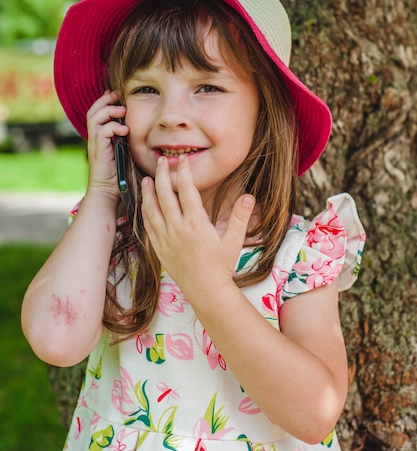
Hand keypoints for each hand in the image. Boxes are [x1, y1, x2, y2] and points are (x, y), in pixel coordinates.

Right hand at [86, 91, 127, 198]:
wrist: (107, 193)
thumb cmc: (118, 176)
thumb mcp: (124, 153)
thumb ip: (127, 140)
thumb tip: (139, 128)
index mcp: (99, 137)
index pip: (97, 112)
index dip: (105, 101)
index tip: (118, 95)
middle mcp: (94, 139)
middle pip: (92, 111)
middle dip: (105, 100)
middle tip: (118, 95)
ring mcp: (95, 144)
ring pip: (94, 117)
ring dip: (109, 111)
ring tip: (122, 111)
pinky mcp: (98, 151)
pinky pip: (102, 131)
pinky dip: (113, 127)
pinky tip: (125, 130)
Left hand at [141, 155, 254, 301]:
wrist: (206, 291)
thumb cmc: (221, 266)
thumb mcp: (234, 241)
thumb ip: (240, 217)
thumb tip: (249, 196)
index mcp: (196, 223)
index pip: (188, 191)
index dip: (184, 173)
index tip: (181, 160)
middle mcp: (178, 229)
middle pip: (166, 195)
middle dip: (163, 175)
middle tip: (161, 161)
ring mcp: (166, 239)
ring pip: (152, 210)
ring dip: (149, 193)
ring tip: (147, 180)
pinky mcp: (159, 249)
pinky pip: (148, 227)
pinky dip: (145, 213)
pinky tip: (145, 205)